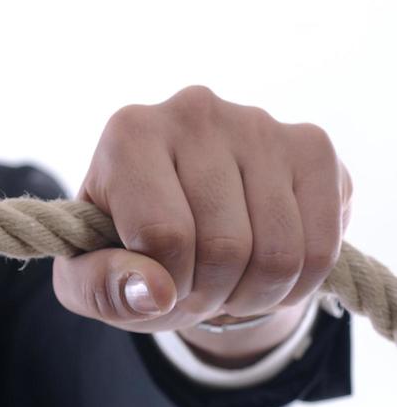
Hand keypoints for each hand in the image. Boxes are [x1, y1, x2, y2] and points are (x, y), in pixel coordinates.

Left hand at [52, 85, 352, 343]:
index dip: (165, 285)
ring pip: (279, 252)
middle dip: (210, 294)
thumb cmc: (124, 247)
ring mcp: (259, 124)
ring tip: (226, 283)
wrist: (182, 220)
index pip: (163, 236)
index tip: (156, 286)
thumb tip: (155, 291)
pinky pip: (323, 245)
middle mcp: (194, 112)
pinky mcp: (311, 146)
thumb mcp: (85, 276)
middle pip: (225, 246)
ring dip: (254, 294)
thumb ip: (99, 286)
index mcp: (128, 134)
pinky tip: (267, 271)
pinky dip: (297, 283)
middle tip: (194, 291)